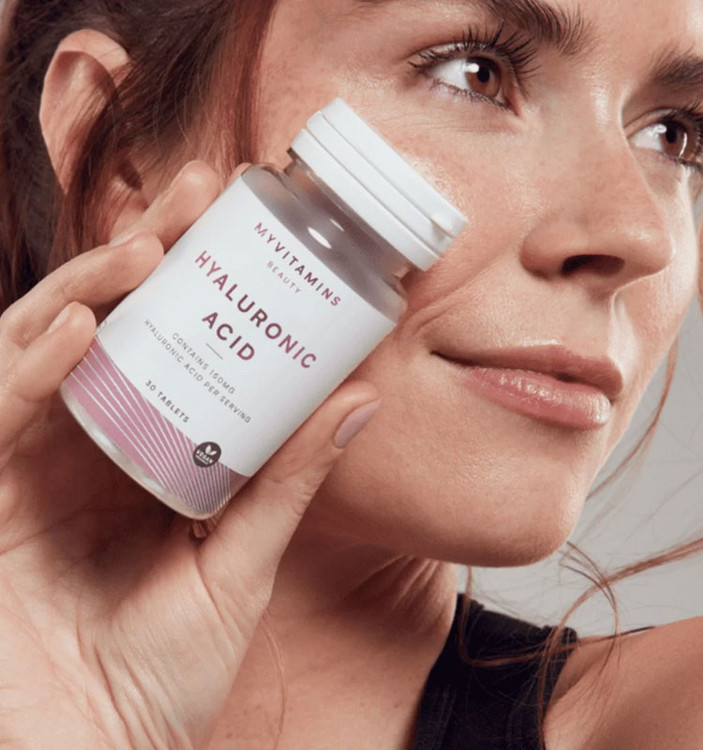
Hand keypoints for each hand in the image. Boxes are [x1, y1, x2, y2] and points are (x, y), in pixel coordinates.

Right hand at [0, 160, 380, 747]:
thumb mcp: (239, 562)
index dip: (191, 278)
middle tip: (198, 194)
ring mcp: (22, 461)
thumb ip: (288, 481)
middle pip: (104, 323)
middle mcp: (77, 441)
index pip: (161, 340)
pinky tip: (82, 324)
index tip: (240, 224)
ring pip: (41, 346)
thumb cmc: (159, 675)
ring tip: (149, 246)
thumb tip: (356, 399)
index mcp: (138, 449)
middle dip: (143, 253)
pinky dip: (28, 363)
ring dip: (90, 287)